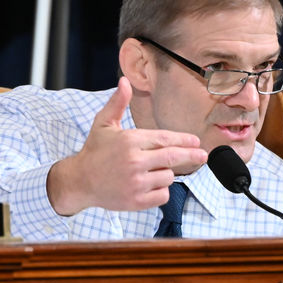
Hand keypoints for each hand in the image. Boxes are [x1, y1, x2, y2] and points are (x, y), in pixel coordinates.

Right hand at [47, 77, 207, 215]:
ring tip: (153, 170)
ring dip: (166, 174)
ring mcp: (136, 183)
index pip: (165, 139)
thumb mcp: (103, 123)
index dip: (184, 140)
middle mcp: (134, 162)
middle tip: (203, 155)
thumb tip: (124, 81)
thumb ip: (118, 103)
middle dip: (192, 156)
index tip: (196, 141)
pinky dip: (161, 190)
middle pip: (173, 158)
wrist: (79, 181)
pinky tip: (151, 184)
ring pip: (168, 177)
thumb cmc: (94, 151)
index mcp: (130, 141)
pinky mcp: (136, 201)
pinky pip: (162, 195)